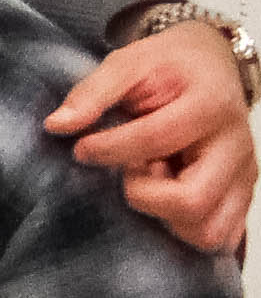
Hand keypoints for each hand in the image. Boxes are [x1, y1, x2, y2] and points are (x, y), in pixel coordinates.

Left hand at [49, 27, 254, 258]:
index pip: (155, 141)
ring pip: (208, 230)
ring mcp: (245, 175)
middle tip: (128, 171)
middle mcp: (236, 146)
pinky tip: (168, 199)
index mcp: (209, 106)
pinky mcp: (243, 194)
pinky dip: (187, 228)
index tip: (82, 149)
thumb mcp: (128, 62)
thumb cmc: (168, 65)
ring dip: (167, 217)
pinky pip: (221, 235)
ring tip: (151, 183)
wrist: (213, 62)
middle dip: (144, 195)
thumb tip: (56, 125)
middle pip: (192, 200)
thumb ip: (92, 92)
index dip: (108, 150)